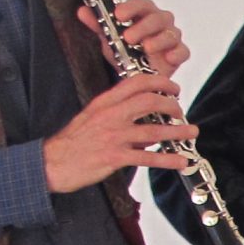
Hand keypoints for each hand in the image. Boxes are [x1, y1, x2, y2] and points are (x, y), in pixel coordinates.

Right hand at [41, 73, 191, 192]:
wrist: (51, 162)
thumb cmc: (73, 142)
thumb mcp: (93, 118)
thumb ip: (119, 116)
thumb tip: (146, 126)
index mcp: (105, 103)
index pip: (136, 82)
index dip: (159, 82)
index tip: (173, 87)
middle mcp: (111, 116)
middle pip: (149, 101)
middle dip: (172, 104)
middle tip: (181, 111)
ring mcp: (113, 136)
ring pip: (153, 130)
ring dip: (177, 131)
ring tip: (192, 132)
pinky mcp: (115, 157)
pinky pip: (147, 157)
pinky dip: (167, 159)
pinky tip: (180, 161)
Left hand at [91, 0, 189, 78]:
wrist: (136, 74)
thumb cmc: (126, 52)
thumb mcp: (109, 38)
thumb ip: (98, 24)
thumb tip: (82, 11)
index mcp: (143, 13)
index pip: (140, 3)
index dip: (130, 7)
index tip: (119, 14)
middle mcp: (159, 21)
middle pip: (157, 17)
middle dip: (143, 26)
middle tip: (128, 37)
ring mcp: (171, 37)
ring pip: (170, 33)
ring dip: (158, 40)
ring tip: (146, 48)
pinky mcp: (178, 53)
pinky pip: (183, 51)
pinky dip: (177, 53)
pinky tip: (169, 58)